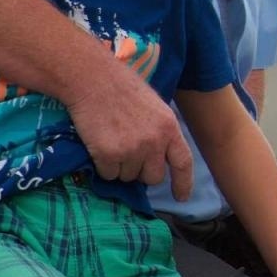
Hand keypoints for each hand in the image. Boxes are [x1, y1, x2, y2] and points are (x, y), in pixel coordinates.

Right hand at [66, 54, 192, 198]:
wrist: (93, 79)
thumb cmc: (122, 89)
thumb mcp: (155, 108)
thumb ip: (161, 132)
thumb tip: (158, 160)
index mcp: (170, 128)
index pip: (183, 163)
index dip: (183, 183)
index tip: (181, 197)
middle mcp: (155, 142)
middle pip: (153, 177)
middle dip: (142, 172)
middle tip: (129, 153)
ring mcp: (132, 150)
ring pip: (128, 177)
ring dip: (120, 167)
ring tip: (112, 140)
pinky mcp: (108, 155)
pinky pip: (108, 175)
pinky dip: (103, 166)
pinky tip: (100, 144)